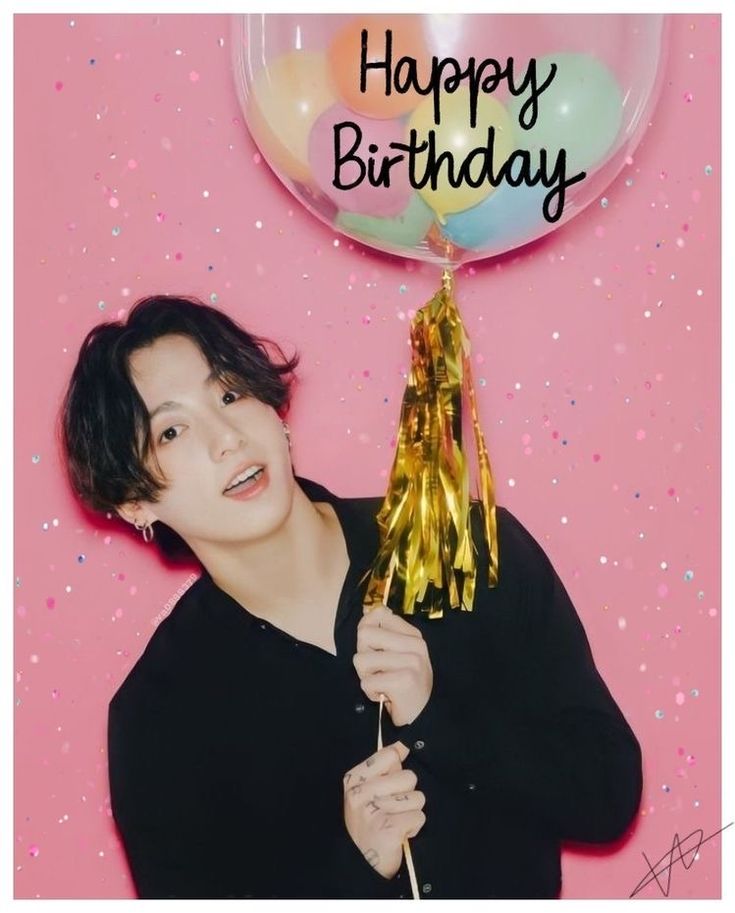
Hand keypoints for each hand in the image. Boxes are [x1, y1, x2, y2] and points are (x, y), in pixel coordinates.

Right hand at [342, 741, 425, 879]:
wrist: (360, 864)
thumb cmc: (369, 822)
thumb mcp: (367, 792)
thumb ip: (385, 768)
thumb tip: (403, 745)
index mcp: (354, 779)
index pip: (390, 755)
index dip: (396, 770)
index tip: (388, 786)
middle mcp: (360, 793)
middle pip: (409, 777)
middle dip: (407, 794)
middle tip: (391, 809)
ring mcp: (373, 811)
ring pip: (417, 797)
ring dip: (411, 812)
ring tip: (396, 821)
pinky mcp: (389, 829)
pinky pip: (419, 817)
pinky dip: (413, 827)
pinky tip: (400, 833)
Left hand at [354, 604, 432, 726]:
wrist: (425, 715)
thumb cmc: (406, 683)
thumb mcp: (398, 653)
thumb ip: (382, 634)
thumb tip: (367, 612)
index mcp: (413, 635)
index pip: (378, 613)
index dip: (367, 630)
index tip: (375, 648)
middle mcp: (414, 645)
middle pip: (364, 634)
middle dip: (363, 655)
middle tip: (378, 669)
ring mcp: (411, 662)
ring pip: (361, 660)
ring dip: (366, 677)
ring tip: (382, 683)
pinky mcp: (403, 681)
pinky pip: (366, 682)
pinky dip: (371, 692)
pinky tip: (386, 695)